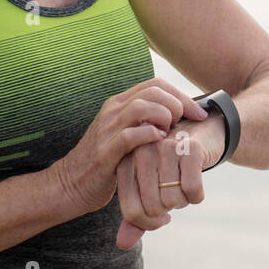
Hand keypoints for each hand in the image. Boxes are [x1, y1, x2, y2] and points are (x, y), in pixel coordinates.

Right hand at [52, 79, 208, 215]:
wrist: (70, 184)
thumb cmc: (106, 162)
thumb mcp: (125, 135)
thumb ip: (145, 123)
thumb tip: (179, 119)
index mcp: (119, 104)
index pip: (156, 85)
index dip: (181, 96)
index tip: (199, 114)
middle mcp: (113, 111)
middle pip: (153, 91)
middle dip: (178, 105)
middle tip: (188, 125)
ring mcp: (107, 129)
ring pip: (142, 107)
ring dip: (164, 117)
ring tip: (171, 134)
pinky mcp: (105, 152)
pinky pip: (130, 136)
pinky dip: (148, 136)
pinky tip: (158, 144)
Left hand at [115, 108, 224, 249]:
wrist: (201, 133)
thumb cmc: (169, 167)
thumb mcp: (150, 188)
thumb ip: (136, 217)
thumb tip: (123, 244)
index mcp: (126, 164)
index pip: (132, 212)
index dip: (150, 223)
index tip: (161, 217)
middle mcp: (141, 153)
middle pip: (153, 208)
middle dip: (169, 211)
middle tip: (174, 197)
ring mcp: (164, 148)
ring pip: (173, 199)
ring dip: (184, 201)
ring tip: (183, 186)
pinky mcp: (189, 148)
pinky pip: (192, 188)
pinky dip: (197, 195)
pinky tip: (196, 186)